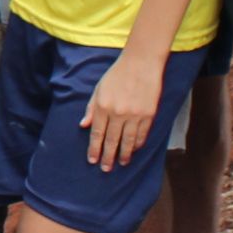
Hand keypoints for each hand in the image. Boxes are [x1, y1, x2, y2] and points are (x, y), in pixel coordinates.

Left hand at [81, 48, 167, 169]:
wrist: (141, 63)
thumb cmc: (117, 74)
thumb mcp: (99, 89)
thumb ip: (91, 108)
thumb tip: (83, 125)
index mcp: (103, 106)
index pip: (97, 133)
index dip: (95, 148)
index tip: (93, 160)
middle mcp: (118, 113)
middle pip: (112, 140)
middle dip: (108, 156)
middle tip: (106, 169)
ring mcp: (134, 114)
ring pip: (128, 141)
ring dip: (124, 154)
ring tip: (122, 163)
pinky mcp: (148, 114)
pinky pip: (142, 134)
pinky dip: (138, 143)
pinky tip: (134, 149)